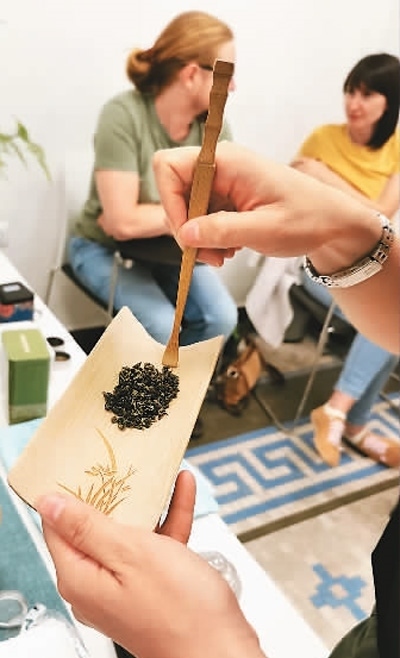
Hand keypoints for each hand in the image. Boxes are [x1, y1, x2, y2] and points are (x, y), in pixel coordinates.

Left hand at [37, 471, 263, 657]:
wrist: (224, 650)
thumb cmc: (181, 612)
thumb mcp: (131, 554)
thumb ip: (88, 527)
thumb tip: (49, 503)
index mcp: (81, 577)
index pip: (58, 525)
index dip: (68, 493)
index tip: (83, 467)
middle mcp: (98, 584)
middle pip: (94, 527)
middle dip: (111, 494)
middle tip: (122, 464)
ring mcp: (127, 586)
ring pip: (129, 533)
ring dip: (147, 502)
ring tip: (158, 473)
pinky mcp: (153, 586)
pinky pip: (155, 545)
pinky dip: (168, 519)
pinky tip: (183, 492)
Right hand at [153, 141, 369, 267]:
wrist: (332, 224)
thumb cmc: (308, 219)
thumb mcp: (264, 229)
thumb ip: (222, 230)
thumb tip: (184, 234)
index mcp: (226, 161)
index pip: (168, 167)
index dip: (168, 201)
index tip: (187, 234)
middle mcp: (219, 166)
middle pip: (173, 191)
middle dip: (184, 227)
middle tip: (207, 255)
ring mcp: (222, 182)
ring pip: (185, 208)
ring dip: (197, 238)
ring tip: (222, 256)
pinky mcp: (226, 198)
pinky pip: (201, 217)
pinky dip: (208, 238)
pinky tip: (228, 249)